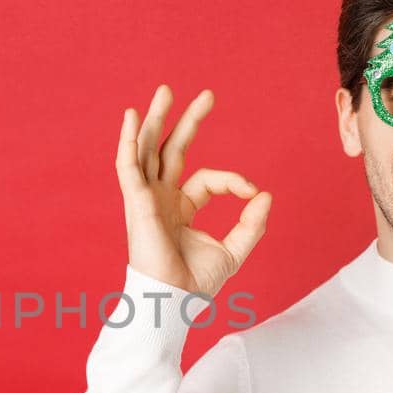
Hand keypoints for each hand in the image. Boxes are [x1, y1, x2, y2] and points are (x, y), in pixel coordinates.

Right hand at [116, 85, 271, 299]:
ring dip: (155, 119)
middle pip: (170, 151)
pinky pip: (127, 166)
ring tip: (166, 90)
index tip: (252, 192)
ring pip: (147, 150)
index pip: (207, 178)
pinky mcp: (135, 202)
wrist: (173, 302)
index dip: (232, 180)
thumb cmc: (196, 284)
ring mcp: (145, 199)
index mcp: (180, 209)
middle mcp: (160, 199)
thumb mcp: (234, 250)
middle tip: (207, 95)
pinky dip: (126, 140)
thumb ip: (251, 223)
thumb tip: (265, 193)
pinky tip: (129, 116)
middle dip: (187, 122)